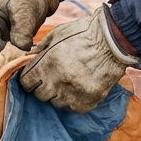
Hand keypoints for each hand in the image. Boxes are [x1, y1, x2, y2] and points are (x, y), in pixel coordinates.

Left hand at [19, 5, 140, 112]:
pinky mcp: (88, 102)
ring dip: (59, 94)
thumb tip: (25, 56)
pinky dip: (75, 100)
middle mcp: (59, 81)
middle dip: (44, 87)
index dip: (30, 79)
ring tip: (70, 80)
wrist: (115, 39)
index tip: (36, 75)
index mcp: (48, 63)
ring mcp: (74, 94)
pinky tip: (81, 87)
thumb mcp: (57, 34)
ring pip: (56, 103)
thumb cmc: (84, 32)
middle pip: (40, 95)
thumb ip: (40, 48)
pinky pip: (73, 107)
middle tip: (54, 77)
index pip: (26, 83)